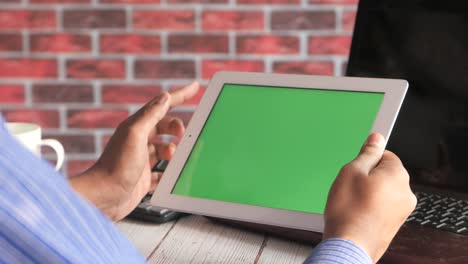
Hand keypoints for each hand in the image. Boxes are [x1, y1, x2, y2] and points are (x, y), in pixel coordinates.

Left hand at [70, 81, 199, 220]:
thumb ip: (150, 115)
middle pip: (165, 127)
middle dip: (177, 128)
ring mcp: (142, 160)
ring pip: (165, 149)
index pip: (162, 105)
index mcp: (136, 127)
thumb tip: (165, 97)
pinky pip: (162, 172)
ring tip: (174, 157)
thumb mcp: (135, 134)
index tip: (195, 87)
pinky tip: (172, 174)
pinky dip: (169, 172)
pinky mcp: (143, 178)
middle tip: (184, 134)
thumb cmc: (116, 166)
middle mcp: (139, 141)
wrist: (104, 197)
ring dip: (174, 151)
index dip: (179, 95)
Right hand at [323, 133, 416, 262]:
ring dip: (368, 192)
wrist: (349, 245)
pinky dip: (370, 207)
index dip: (367, 159)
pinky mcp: (394, 224)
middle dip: (368, 177)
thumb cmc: (348, 211)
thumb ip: (367, 153)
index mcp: (398, 174)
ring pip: (383, 190)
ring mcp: (402, 210)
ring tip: (351, 202)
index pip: (386, 154)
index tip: (356, 166)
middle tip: (350, 186)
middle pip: (385, 173)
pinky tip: (356, 212)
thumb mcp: (351, 171)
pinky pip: (383, 206)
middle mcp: (406, 192)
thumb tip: (377, 139)